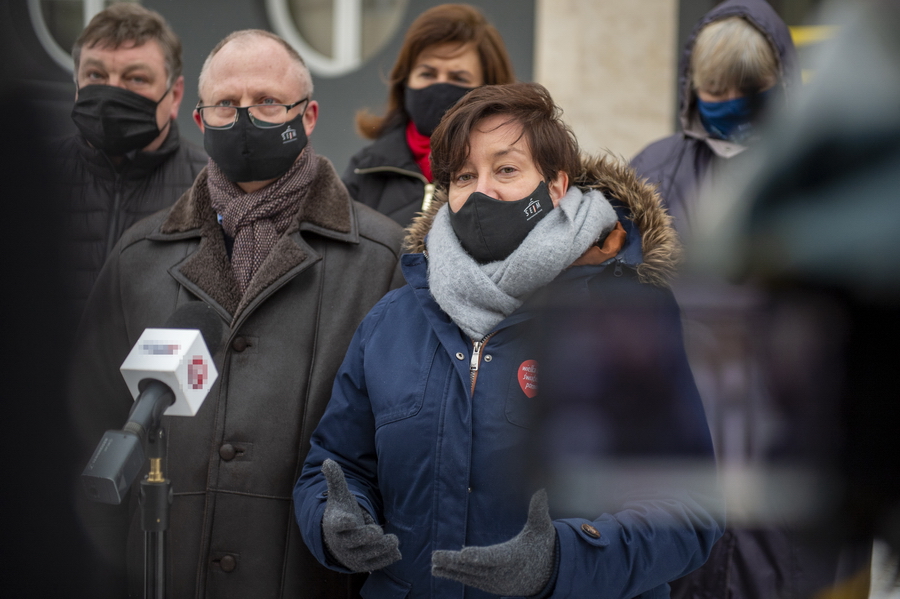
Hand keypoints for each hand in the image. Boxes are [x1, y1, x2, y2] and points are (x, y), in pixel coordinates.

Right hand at [321, 459, 400, 571]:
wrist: (338, 539)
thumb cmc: (342, 513)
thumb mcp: (339, 495)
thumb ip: (335, 479)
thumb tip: (327, 460)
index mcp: (335, 524)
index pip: (337, 524)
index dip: (344, 522)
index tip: (351, 519)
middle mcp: (341, 543)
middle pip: (354, 541)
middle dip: (366, 537)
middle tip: (378, 531)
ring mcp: (352, 556)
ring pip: (366, 554)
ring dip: (380, 548)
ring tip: (393, 539)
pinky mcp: (363, 565)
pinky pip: (375, 564)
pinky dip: (386, 559)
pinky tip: (396, 552)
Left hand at [431, 489, 556, 596]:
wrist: (546, 576)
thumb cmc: (541, 546)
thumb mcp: (542, 528)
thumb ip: (539, 510)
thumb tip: (541, 489)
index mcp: (513, 557)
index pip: (495, 557)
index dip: (479, 556)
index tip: (463, 553)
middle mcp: (502, 573)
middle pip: (475, 567)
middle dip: (454, 562)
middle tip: (435, 557)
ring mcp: (494, 582)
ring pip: (469, 575)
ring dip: (450, 569)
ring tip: (433, 562)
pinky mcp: (488, 585)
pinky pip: (469, 580)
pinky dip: (454, 576)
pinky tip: (438, 570)